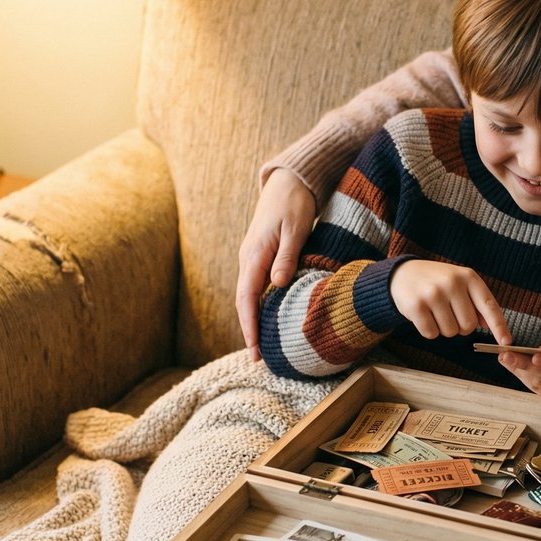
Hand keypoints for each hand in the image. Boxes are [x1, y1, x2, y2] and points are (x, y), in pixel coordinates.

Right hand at [236, 168, 316, 359]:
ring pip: (249, 295)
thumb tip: (277, 285)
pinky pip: (256, 286)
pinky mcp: (260, 256)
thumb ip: (288, 257)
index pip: (247, 297)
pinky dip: (260, 305)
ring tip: (264, 345)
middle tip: (259, 359)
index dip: (249, 325)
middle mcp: (248, 259)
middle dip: (249, 330)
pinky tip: (270, 317)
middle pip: (244, 301)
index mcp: (254, 254)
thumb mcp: (296, 229)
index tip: (254, 349)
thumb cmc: (295, 203)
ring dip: (254, 319)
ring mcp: (252, 257)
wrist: (288, 181)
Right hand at [389, 261, 509, 341]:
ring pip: (450, 332)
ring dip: (444, 328)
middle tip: (449, 313)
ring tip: (435, 312)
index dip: (499, 326)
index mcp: (468, 277)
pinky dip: (429, 331)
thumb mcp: (460, 283)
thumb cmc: (437, 282)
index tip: (506, 343)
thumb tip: (490, 326)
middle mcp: (452, 283)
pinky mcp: (416, 306)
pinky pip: (431, 334)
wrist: (403, 274)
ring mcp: (433, 294)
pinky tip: (423, 315)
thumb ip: (477, 302)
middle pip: (468, 326)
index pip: (489, 306)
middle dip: (460, 327)